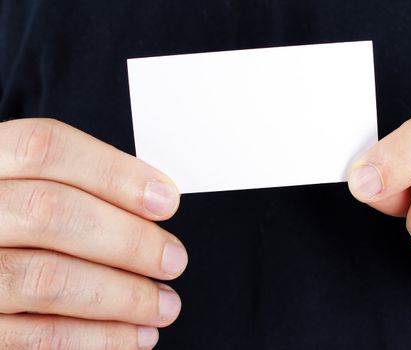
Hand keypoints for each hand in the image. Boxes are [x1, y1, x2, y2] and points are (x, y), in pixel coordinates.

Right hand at [0, 119, 187, 348]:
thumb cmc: (9, 224)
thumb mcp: (24, 186)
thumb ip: (76, 185)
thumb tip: (152, 201)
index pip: (47, 149)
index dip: (116, 173)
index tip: (165, 200)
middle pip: (52, 212)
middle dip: (129, 240)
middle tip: (172, 260)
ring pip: (48, 278)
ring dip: (123, 296)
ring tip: (161, 304)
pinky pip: (36, 337)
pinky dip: (97, 338)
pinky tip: (131, 335)